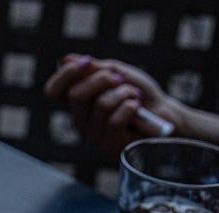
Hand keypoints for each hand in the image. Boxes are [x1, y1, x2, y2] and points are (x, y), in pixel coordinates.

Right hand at [44, 54, 185, 156]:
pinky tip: (137, 109)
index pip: (53, 91)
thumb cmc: (139, 94)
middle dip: (102, 79)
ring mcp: (94, 135)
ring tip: (134, 97)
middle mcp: (81, 120)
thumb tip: (65, 60)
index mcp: (77, 103)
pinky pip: (114, 120)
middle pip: (76, 95)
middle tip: (120, 80)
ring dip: (124, 93)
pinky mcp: (111, 145)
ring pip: (101, 105)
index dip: (65, 75)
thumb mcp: (117, 73)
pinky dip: (130, 106)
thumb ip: (94, 69)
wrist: (164, 113)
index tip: (87, 63)